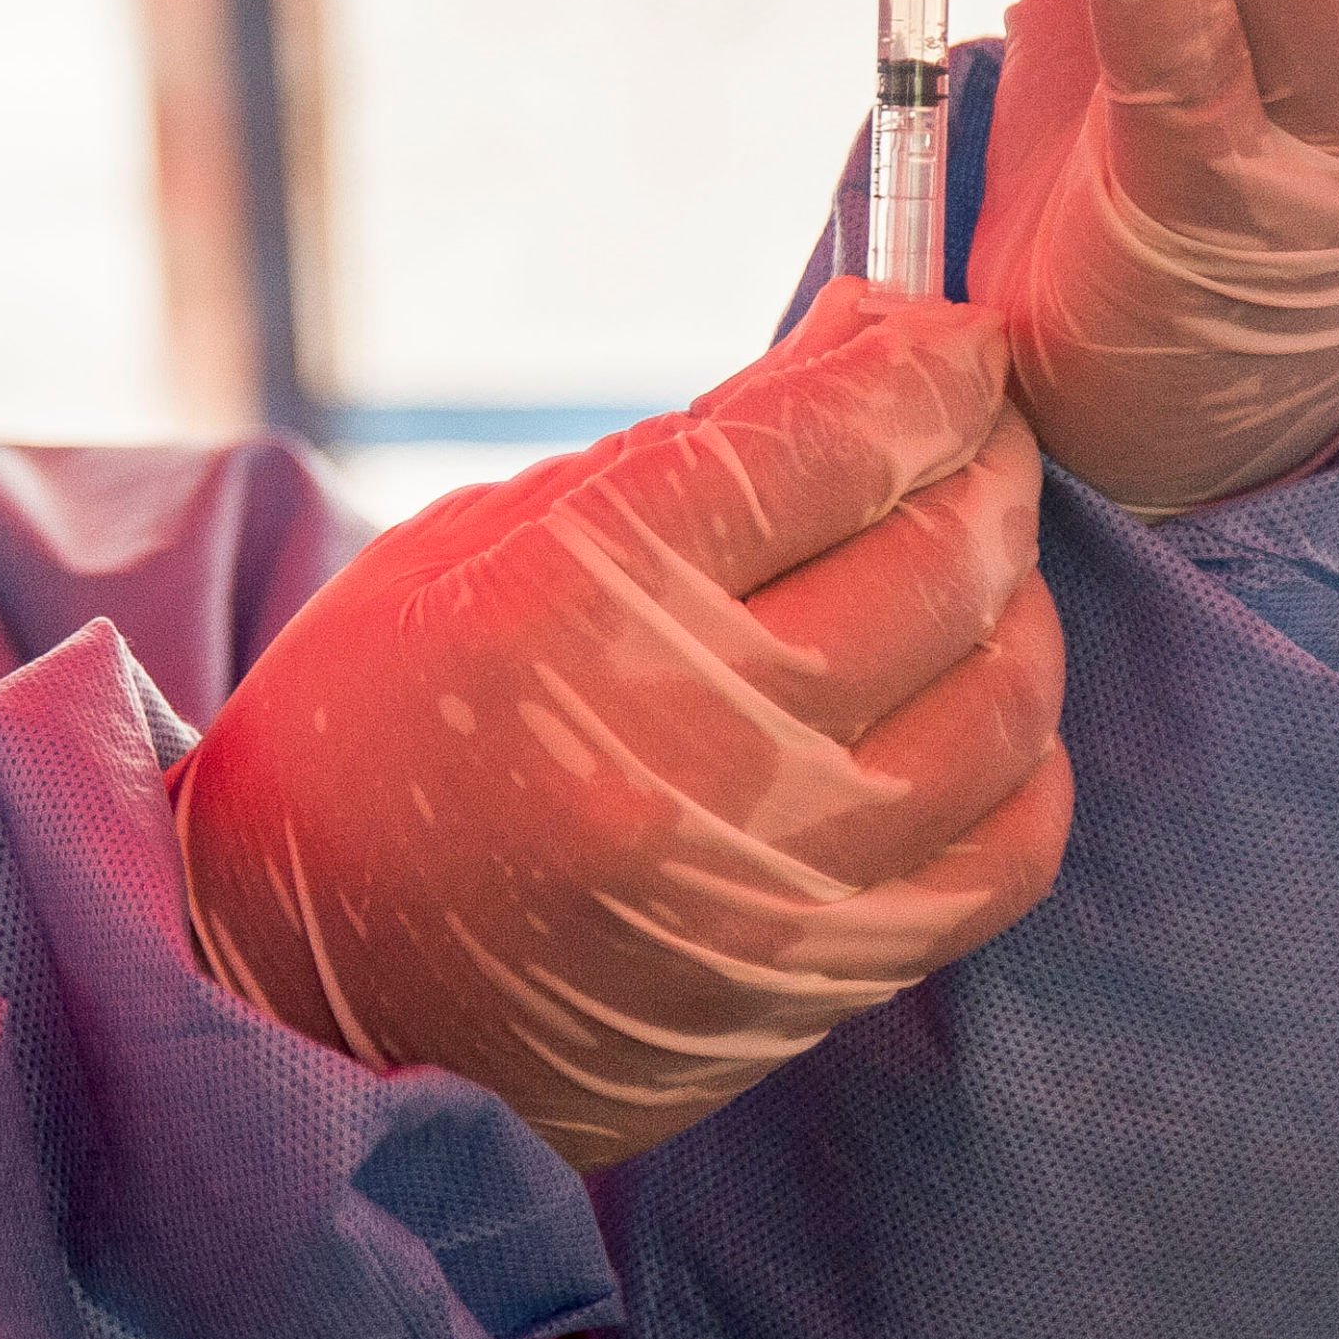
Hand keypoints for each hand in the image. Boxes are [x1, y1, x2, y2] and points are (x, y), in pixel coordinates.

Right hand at [170, 283, 1067, 1171]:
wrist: (314, 1005)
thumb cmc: (370, 739)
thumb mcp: (471, 548)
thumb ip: (678, 454)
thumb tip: (858, 348)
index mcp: (571, 605)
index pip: (821, 443)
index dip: (920, 361)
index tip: (950, 332)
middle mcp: (690, 741)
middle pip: (937, 555)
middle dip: (985, 453)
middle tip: (972, 421)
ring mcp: (772, 876)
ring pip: (1003, 695)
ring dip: (1017, 594)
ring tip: (973, 554)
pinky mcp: (822, 976)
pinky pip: (1010, 847)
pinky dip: (1024, 752)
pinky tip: (975, 704)